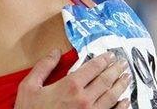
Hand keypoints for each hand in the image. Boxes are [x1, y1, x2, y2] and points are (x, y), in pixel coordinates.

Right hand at [14, 50, 131, 108]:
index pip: (92, 68)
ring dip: (121, 85)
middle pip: (105, 80)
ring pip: (112, 96)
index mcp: (70, 86)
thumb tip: (55, 52)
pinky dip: (121, 106)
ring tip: (127, 77)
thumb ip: (43, 67)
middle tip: (122, 63)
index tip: (110, 55)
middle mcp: (84, 99)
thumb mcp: (29, 86)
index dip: (103, 60)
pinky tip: (125, 101)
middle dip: (115, 70)